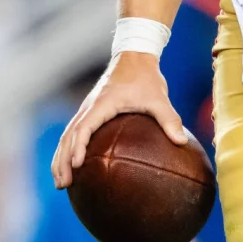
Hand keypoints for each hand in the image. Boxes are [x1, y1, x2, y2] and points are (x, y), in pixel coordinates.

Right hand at [51, 52, 188, 188]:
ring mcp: (87, 109)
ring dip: (60, 158)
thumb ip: (169, 119)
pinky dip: (69, 150)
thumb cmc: (145, 77)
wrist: (135, 56)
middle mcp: (89, 107)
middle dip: (62, 160)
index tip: (77, 165)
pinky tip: (74, 167)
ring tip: (61, 183)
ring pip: (67, 136)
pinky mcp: (91, 111)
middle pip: (68, 136)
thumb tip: (181, 142)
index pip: (84, 127)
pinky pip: (75, 133)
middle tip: (63, 185)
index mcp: (101, 104)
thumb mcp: (159, 98)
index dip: (78, 146)